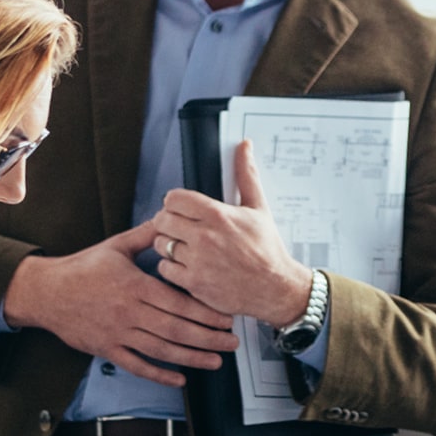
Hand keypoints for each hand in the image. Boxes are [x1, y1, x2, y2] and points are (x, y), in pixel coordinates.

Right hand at [2, 221, 239, 385]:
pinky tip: (179, 380)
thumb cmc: (82, 268)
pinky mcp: (107, 349)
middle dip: (208, 337)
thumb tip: (169, 219)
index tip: (226, 316)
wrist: (46, 292)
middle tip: (232, 341)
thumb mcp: (116, 247)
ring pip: (161, 350)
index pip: (177, 302)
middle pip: (175, 329)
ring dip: (191, 358)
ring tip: (216, 361)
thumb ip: (146, 235)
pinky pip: (136, 366)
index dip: (205, 312)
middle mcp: (129, 312)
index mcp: (135, 285)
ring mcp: (118, 333)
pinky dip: (159, 375)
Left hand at [152, 140, 310, 327]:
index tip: (181, 208)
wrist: (275, 288)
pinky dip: (171, 267)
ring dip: (168, 244)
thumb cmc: (267, 249)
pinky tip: (187, 264)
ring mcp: (197, 261)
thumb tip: (244, 147)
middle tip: (180, 227)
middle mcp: (204, 237)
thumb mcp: (259, 208)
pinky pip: (164, 268)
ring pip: (160, 244)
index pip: (174, 198)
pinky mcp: (193, 283)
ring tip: (185, 246)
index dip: (175, 202)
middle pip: (162, 219)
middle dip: (168, 221)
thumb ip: (246, 175)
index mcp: (218, 215)